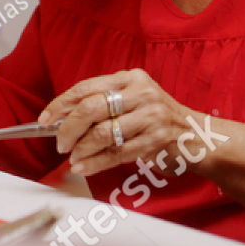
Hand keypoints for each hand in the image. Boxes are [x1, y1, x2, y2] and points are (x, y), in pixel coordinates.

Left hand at [38, 69, 200, 175]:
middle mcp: (141, 93)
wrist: (198, 135)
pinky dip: (95, 163)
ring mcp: (151, 116)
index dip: (62, 104)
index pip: (87, 87)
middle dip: (68, 128)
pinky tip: (83, 167)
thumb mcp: (133, 100)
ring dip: (81, 149)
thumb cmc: (157, 118)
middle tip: (59, 143)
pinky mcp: (156, 140)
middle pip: (92, 108)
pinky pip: (116, 153)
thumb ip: (103, 103)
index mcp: (130, 78)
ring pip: (103, 133)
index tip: (46, 119)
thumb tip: (61, 119)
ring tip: (73, 158)